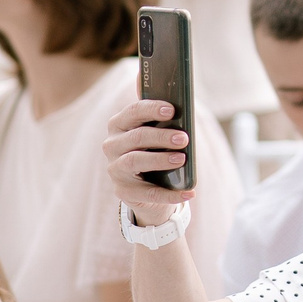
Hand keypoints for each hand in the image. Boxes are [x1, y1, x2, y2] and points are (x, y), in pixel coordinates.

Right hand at [103, 98, 192, 228]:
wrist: (149, 185)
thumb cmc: (156, 149)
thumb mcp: (157, 133)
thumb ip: (164, 120)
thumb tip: (182, 107)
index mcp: (119, 124)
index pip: (133, 112)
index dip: (151, 109)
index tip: (171, 110)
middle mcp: (112, 145)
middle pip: (136, 137)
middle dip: (161, 136)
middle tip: (183, 138)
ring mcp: (116, 169)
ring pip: (134, 161)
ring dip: (160, 159)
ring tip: (181, 159)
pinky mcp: (124, 191)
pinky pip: (148, 193)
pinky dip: (171, 194)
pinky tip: (189, 192)